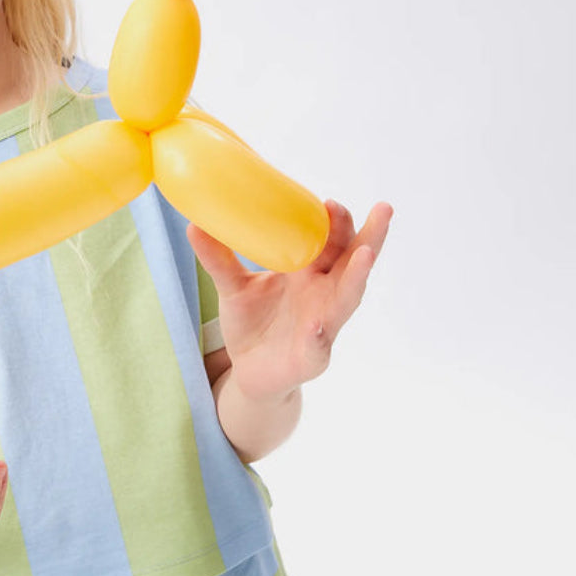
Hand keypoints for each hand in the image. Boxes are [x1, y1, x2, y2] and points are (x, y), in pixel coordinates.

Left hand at [188, 200, 392, 402]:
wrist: (248, 372)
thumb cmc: (253, 323)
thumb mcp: (233, 287)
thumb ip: (218, 258)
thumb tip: (194, 223)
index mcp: (310, 272)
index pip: (333, 241)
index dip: (336, 222)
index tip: (329, 202)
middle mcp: (324, 295)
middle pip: (353, 263)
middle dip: (369, 238)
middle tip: (382, 210)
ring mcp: (323, 326)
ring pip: (347, 299)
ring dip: (357, 277)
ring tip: (365, 255)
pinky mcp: (311, 358)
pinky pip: (318, 346)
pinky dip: (319, 337)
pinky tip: (318, 327)